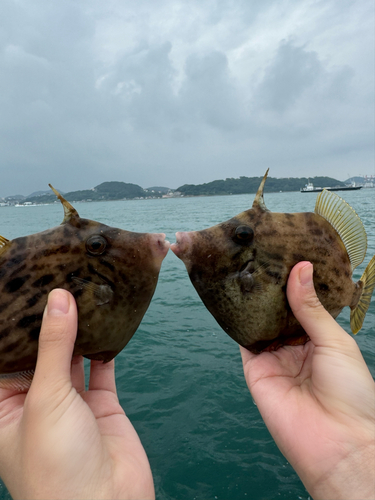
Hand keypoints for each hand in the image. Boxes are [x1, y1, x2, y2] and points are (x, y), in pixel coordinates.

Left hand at [0, 289, 154, 499]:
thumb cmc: (55, 466)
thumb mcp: (45, 398)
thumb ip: (53, 346)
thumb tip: (58, 299)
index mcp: (5, 407)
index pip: (6, 357)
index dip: (15, 327)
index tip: (25, 292)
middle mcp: (36, 403)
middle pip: (41, 354)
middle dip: (49, 324)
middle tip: (58, 285)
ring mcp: (70, 404)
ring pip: (72, 358)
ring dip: (78, 332)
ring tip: (83, 295)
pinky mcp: (100, 406)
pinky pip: (101, 370)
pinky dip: (105, 349)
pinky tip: (107, 325)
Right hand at [241, 262, 374, 499]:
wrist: (337, 442)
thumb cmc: (350, 392)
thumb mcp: (334, 340)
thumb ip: (310, 306)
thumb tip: (300, 268)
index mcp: (318, 337)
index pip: (300, 304)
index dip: (292, 282)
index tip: (282, 255)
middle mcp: (294, 345)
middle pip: (276, 311)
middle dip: (269, 289)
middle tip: (259, 257)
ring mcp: (273, 357)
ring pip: (258, 322)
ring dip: (252, 301)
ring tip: (244, 270)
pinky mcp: (255, 369)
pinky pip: (243, 341)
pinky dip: (237, 321)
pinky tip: (233, 298)